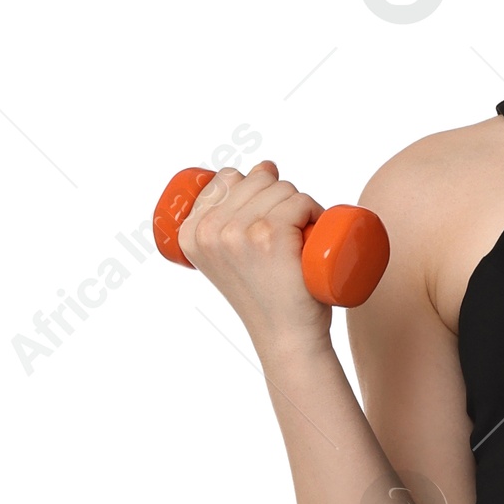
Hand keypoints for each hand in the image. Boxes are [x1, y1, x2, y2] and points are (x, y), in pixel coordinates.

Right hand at [177, 161, 329, 355]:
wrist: (286, 339)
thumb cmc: (266, 296)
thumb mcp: (233, 255)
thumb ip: (232, 215)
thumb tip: (265, 165)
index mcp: (189, 233)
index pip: (227, 178)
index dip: (254, 189)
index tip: (264, 222)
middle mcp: (209, 231)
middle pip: (256, 179)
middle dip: (280, 196)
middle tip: (288, 236)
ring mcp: (239, 232)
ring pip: (282, 188)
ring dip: (300, 205)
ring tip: (301, 240)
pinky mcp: (270, 235)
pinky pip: (300, 201)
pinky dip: (314, 210)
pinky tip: (314, 231)